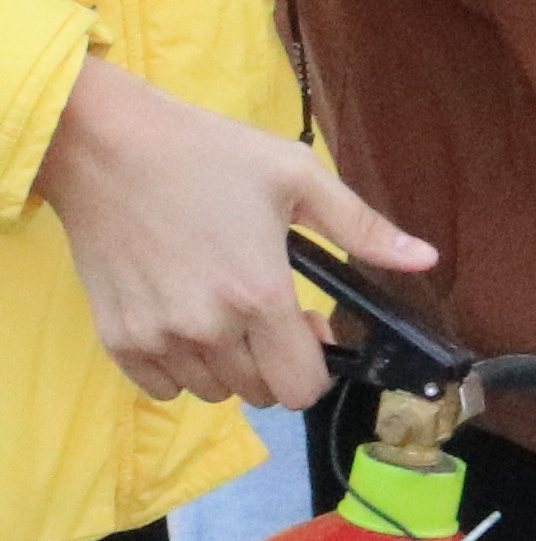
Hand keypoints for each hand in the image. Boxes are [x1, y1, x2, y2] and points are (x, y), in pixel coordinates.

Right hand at [35, 57, 432, 408]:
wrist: (104, 146)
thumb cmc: (206, 155)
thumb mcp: (298, 177)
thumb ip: (363, 229)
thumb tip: (426, 260)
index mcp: (260, 295)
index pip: (302, 387)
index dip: (317, 366)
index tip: (308, 328)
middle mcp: (207, 328)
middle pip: (261, 394)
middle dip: (275, 362)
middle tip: (265, 312)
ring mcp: (156, 337)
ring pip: (212, 391)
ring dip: (228, 365)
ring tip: (222, 311)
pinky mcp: (115, 337)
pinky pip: (160, 386)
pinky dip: (179, 367)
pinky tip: (183, 320)